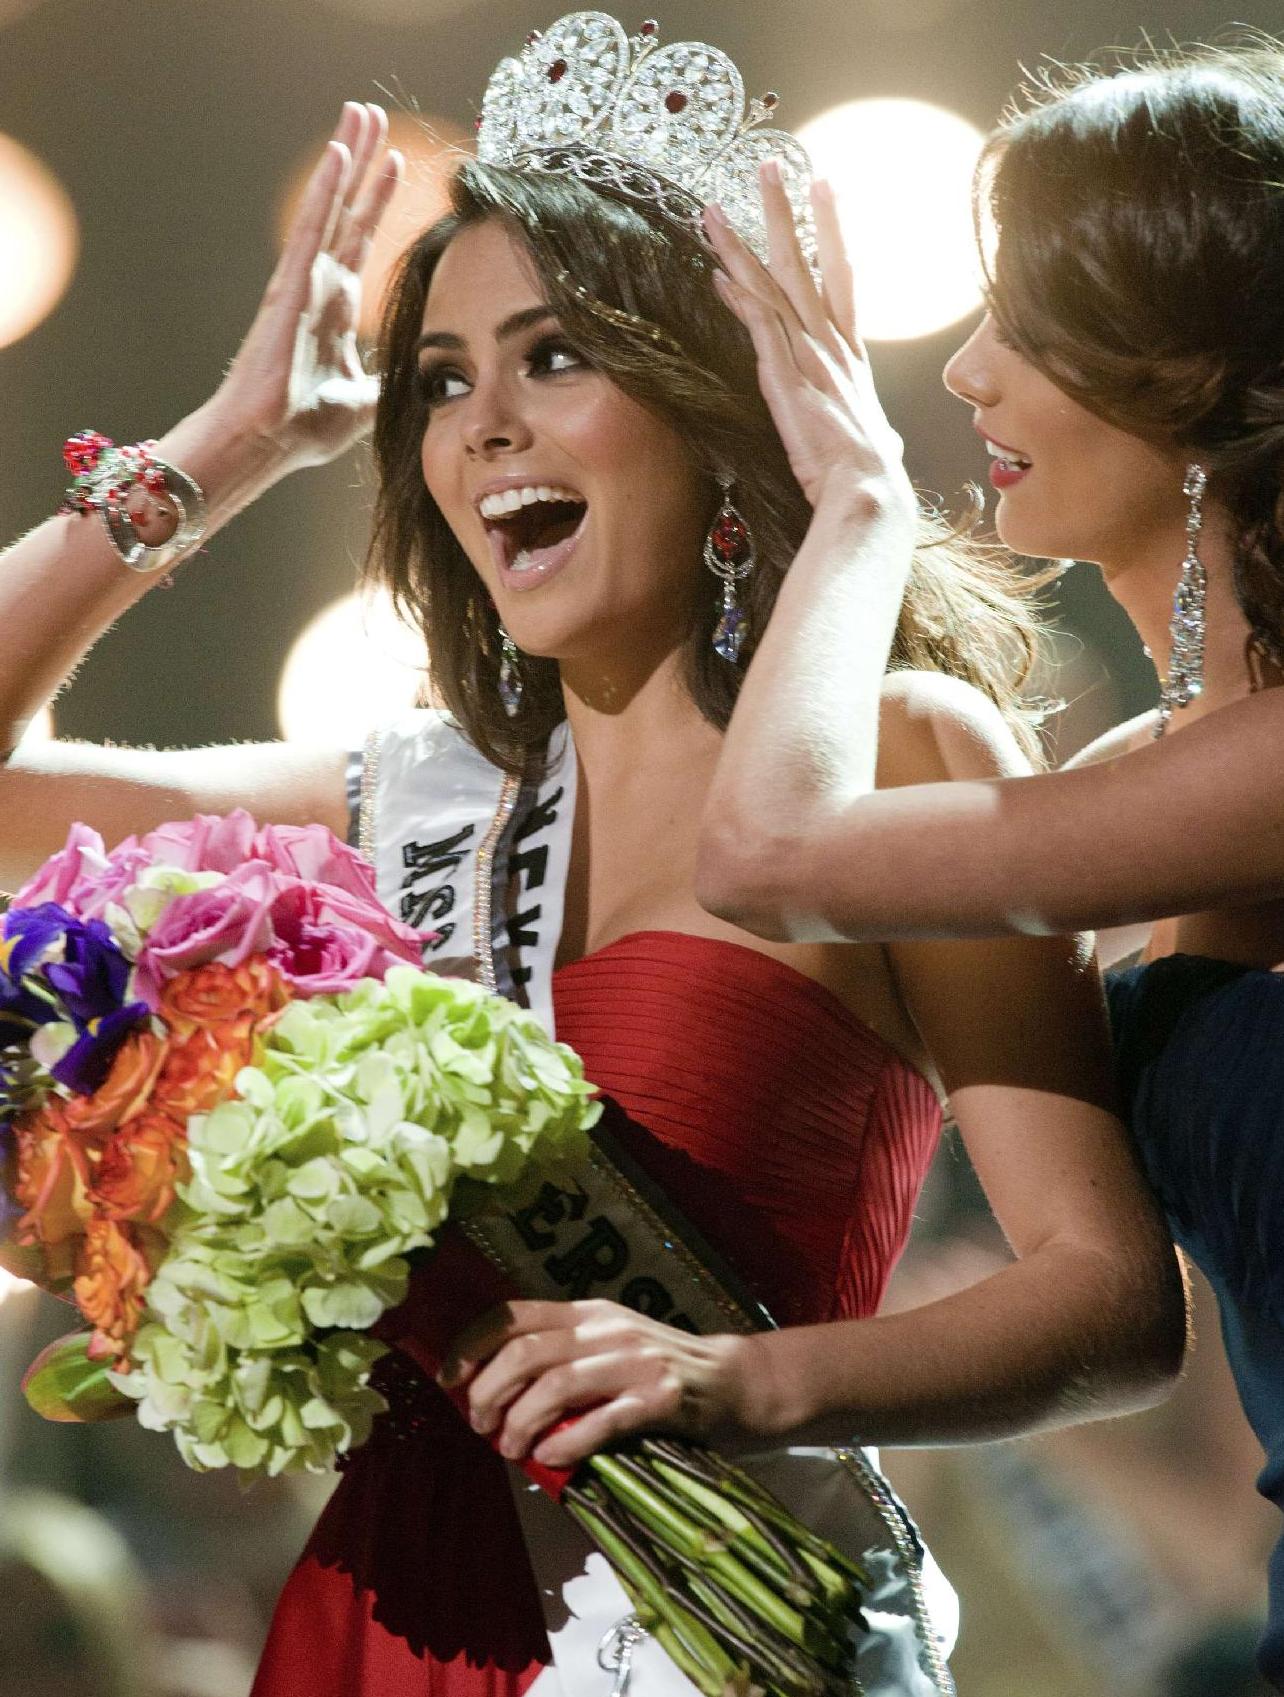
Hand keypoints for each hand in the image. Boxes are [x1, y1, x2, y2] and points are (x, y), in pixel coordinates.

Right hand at [211, 103, 403, 472]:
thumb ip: (387, 379)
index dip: (379, 200)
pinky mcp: (291, 286)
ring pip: (331, 205)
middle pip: (347, 209)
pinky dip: (326, 190)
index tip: (398, 163)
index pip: (362, 240)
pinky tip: (338, 151)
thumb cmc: (305, 427)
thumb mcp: (367, 400)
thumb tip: (415, 380)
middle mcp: (319, 283)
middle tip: (373, 114)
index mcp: (335, 306)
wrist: (268, 442)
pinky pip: (312, 227)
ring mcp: (304, 280)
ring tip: (359, 113)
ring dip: (346, 157)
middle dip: (362, 161)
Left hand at [439, 1298, 762, 1469]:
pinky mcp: (661, 1398)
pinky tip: (549, 1458)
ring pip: (558, 1382)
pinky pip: (604, 1419)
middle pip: (526, 1351)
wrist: (738, 1382)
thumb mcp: (608, 1349)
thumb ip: (561, 1363)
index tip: (449, 1381)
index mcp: (587, 1313)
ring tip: (510, 1448)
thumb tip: (494, 1400)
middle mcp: (607, 1328)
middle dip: (489, 1390)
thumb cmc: (660, 1371)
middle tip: (479, 1425)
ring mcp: (636, 1361)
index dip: (472, 1346)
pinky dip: (569, 1440)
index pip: (513, 1314)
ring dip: (522, 1420)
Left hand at [703, 163, 911, 512]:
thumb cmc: (868, 475)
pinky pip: (757, 323)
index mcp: (850, 355)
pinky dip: (736, 295)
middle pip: (804, 263)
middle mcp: (830, 344)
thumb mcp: (874, 439)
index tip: (826, 189)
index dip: (832, 231)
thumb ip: (873, 427)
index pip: (841, 277)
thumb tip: (886, 439)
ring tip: (716, 209)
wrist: (867, 489)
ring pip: (771, 284)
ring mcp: (807, 355)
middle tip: (770, 165)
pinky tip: (715, 269)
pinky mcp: (785, 375)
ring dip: (741, 244)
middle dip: (786, 210)